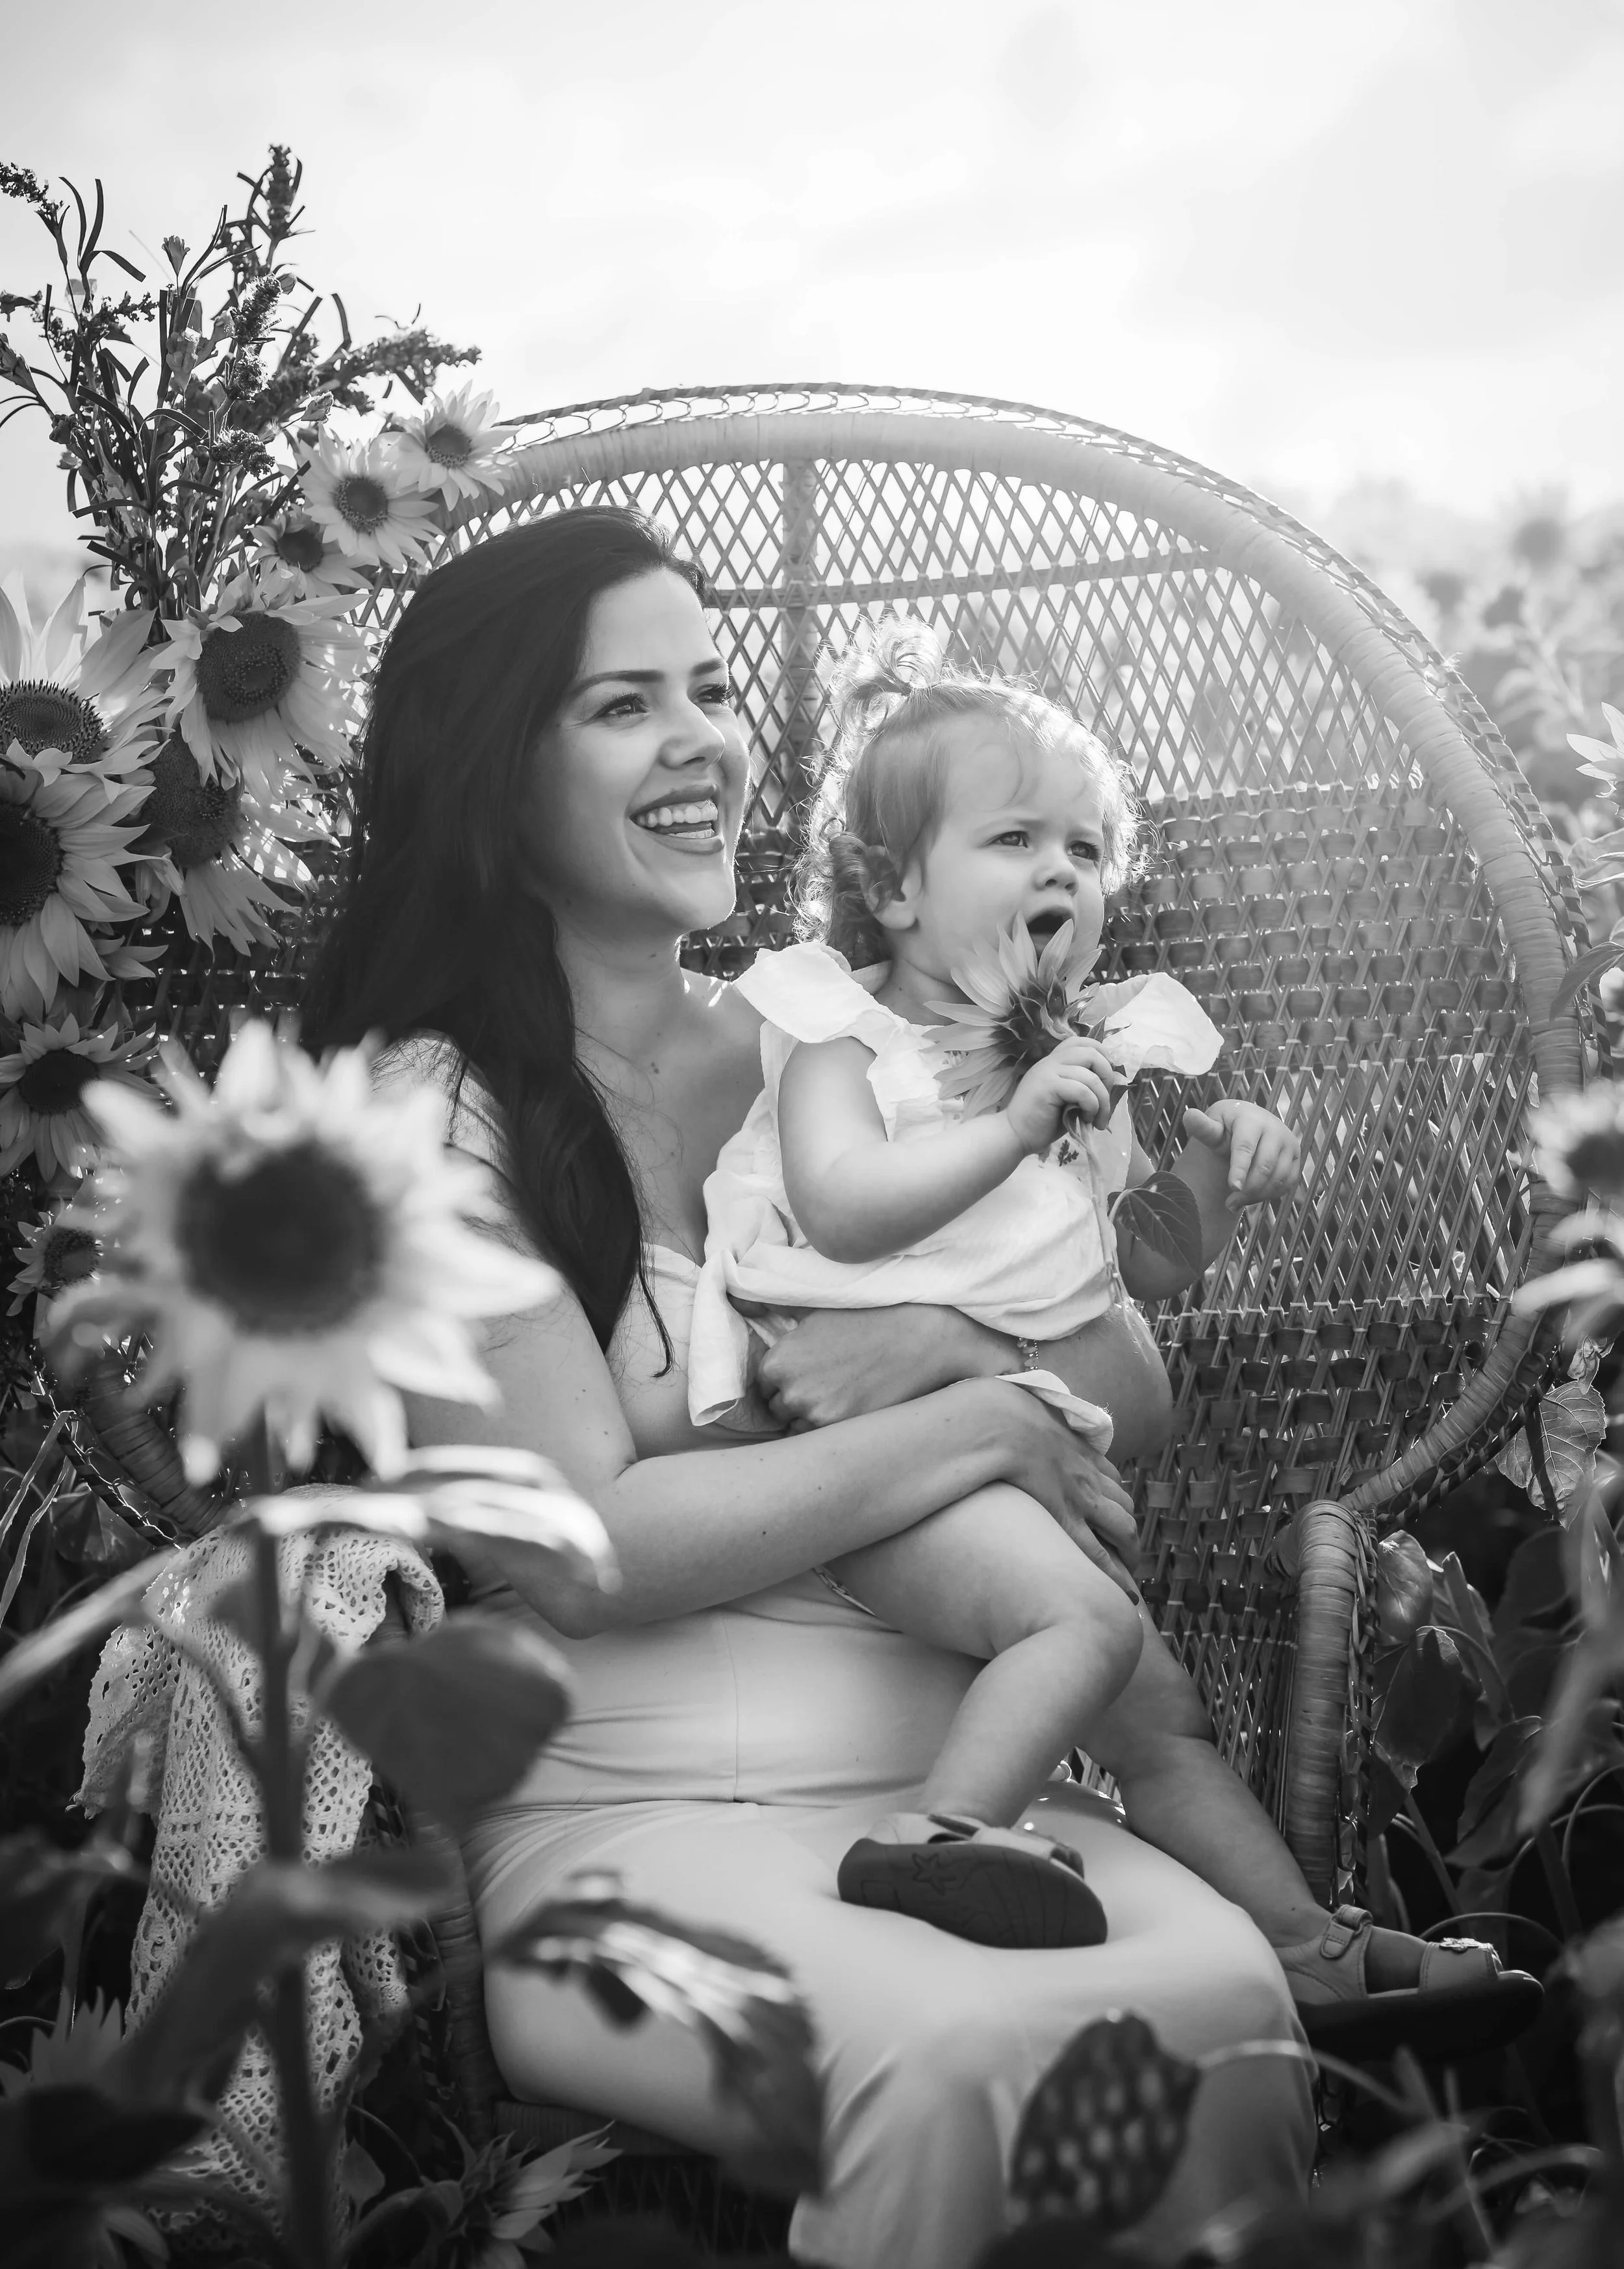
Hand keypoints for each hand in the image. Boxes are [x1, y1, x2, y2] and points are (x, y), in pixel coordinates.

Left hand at [754, 1305, 969, 1429]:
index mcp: (779, 1361)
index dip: (783, 1380)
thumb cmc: (867, 1318)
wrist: (920, 1338)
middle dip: (794, 1400)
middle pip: (778, 1410)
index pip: (763, 1385)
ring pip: (798, 1428)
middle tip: (825, 1384)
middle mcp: (792, 1391)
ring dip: (811, 1418)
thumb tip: (737, 1303)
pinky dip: (830, 1430)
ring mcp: (817, 1415)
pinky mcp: (843, 1431)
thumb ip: (772, 1306)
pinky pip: (821, 1440)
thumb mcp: (815, 1307)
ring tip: (840, 1395)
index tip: (805, 1373)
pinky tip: (851, 1407)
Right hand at [985, 1381, 1141, 1599]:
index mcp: (1077, 1446)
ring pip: (1122, 1528)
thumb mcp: (1018, 1403)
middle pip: (1123, 1503)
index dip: (1114, 1494)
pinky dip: (1115, 1573)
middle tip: (1126, 1546)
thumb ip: (1023, 1406)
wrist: (994, 1421)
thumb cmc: (996, 1409)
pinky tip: (1123, 1590)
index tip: (1113, 1507)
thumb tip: (1005, 1387)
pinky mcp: (1066, 1518)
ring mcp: (1080, 1496)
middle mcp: (1087, 1472)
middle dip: (1128, 1525)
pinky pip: (1099, 1552)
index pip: (1109, 1475)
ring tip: (1131, 1571)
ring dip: (1131, 1550)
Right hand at [1005, 1037, 1118, 1153]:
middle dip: (1107, 1076)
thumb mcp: (1066, 1099)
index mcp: (1054, 1061)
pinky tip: (1086, 1119)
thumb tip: (1109, 1084)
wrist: (1015, 1135)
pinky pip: (1082, 1091)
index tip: (1105, 1081)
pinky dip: (1091, 1106)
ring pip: (1091, 1076)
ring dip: (1102, 1101)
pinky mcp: (1048, 1086)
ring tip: (1096, 1119)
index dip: (1102, 1055)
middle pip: (1092, 1052)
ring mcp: (1048, 1071)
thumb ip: (1081, 1085)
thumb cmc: (1041, 1121)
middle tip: (1105, 1101)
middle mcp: (1051, 1061)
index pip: (1082, 1042)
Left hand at [1183, 1100, 1300, 1211]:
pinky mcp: (1296, 1158)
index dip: (1239, 1169)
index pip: (1245, 1147)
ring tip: (1235, 1201)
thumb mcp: (1213, 1126)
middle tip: (1228, 1203)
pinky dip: (1269, 1195)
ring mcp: (1289, 1143)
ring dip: (1256, 1196)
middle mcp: (1275, 1129)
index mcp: (1251, 1120)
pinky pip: (1286, 1184)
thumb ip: (1202, 1127)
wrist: (1250, 1125)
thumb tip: (1189, 1116)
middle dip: (1246, 1189)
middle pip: (1264, 1167)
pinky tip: (1251, 1197)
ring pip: (1277, 1178)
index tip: (1232, 1187)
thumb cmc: (1226, 1128)